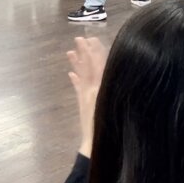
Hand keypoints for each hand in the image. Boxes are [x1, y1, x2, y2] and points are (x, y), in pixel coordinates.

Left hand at [66, 36, 107, 155]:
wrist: (95, 143)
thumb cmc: (108, 125)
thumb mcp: (113, 103)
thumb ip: (113, 87)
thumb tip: (114, 71)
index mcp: (101, 88)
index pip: (98, 65)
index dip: (95, 52)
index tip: (92, 39)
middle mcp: (92, 89)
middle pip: (88, 67)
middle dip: (84, 52)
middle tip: (79, 39)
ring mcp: (86, 96)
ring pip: (81, 75)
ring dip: (76, 63)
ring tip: (70, 52)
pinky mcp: (82, 103)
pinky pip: (77, 88)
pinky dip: (75, 80)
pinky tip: (71, 74)